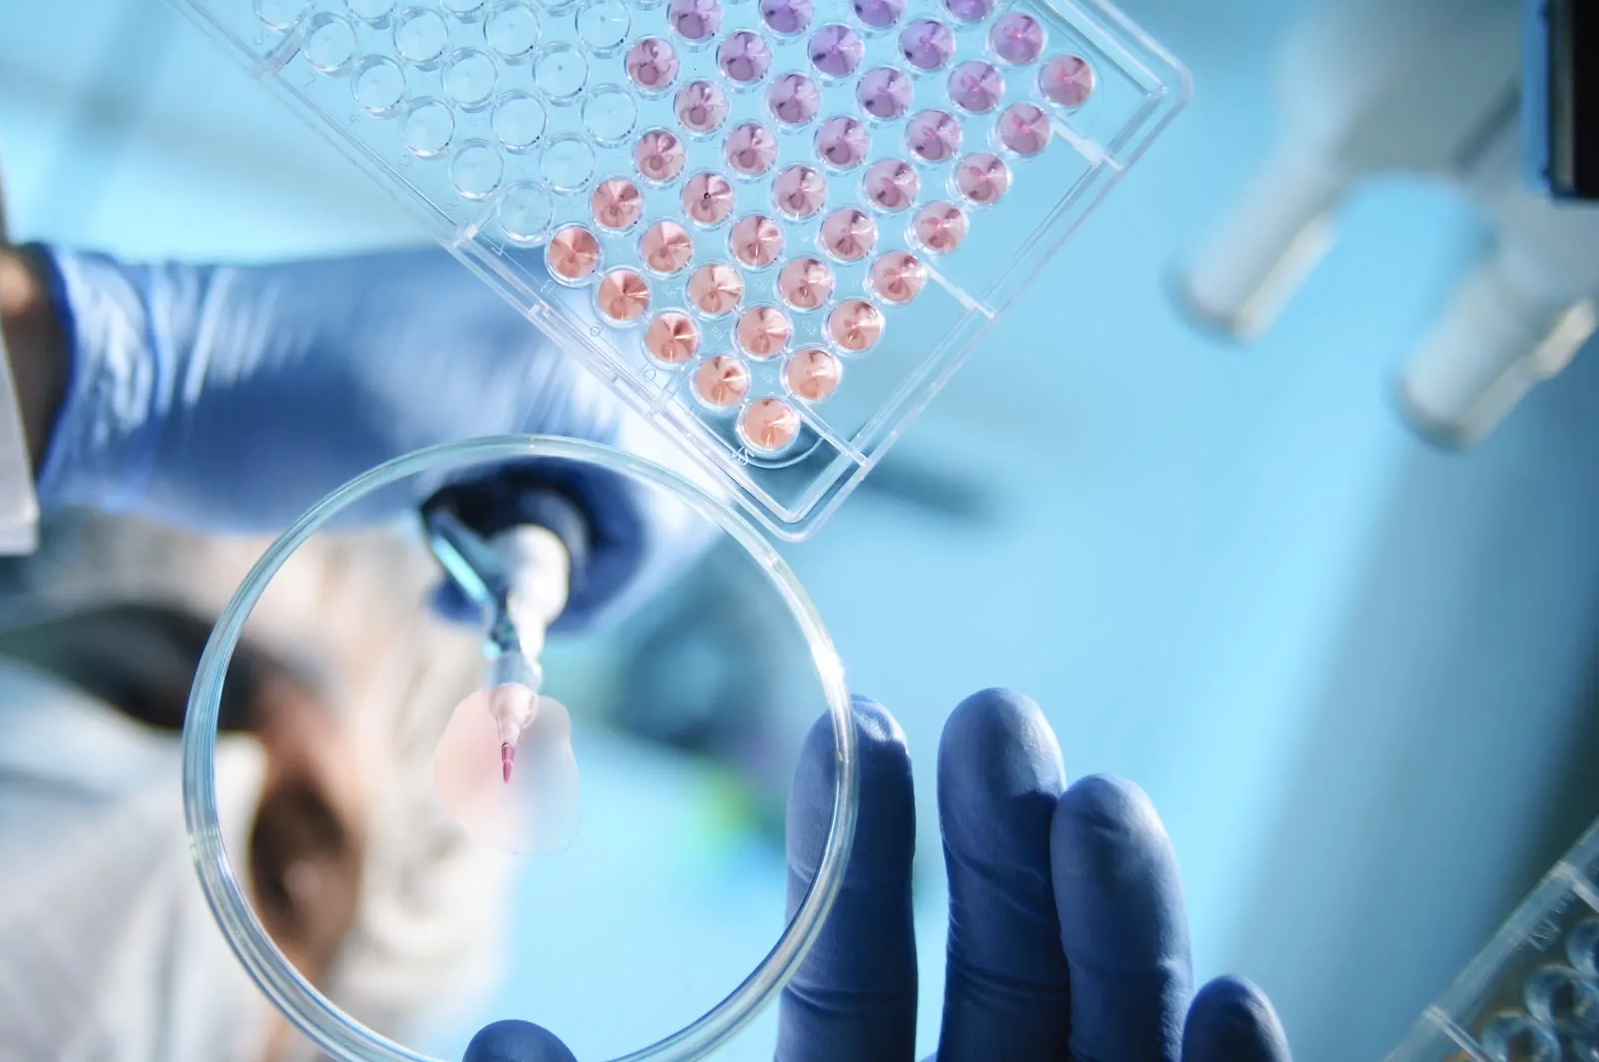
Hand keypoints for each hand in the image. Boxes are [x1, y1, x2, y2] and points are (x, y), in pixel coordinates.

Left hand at [29, 245, 700, 620]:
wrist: (163, 374)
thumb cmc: (284, 424)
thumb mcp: (437, 467)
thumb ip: (573, 477)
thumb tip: (661, 520)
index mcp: (573, 333)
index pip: (677, 481)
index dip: (628, 569)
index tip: (550, 613)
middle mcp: (570, 316)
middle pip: (654, 469)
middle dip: (590, 545)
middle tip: (498, 584)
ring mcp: (525, 330)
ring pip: (601, 465)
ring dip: (545, 527)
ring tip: (453, 554)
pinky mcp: (480, 356)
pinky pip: (549, 439)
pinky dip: (512, 495)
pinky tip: (441, 515)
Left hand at [461, 690, 1290, 1061]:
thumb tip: (502, 1039)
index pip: (856, 986)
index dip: (862, 854)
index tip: (863, 722)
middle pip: (1001, 988)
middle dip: (1005, 849)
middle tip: (999, 709)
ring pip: (1112, 1042)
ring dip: (1123, 923)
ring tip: (1100, 797)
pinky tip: (1234, 987)